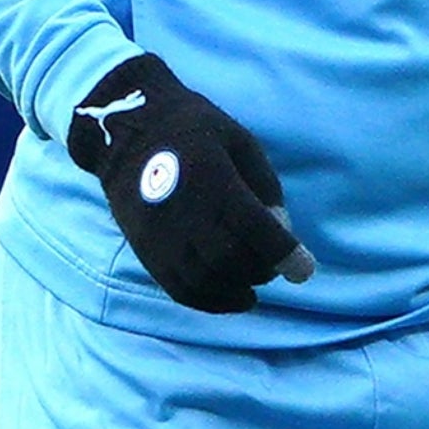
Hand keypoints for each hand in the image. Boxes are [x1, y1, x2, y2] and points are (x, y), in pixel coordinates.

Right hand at [67, 52, 313, 312]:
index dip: (283, 253)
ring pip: (205, 280)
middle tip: (272, 264)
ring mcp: (160, 234)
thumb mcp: (239, 140)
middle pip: (230, 259)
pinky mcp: (145, 249)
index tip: (303, 269)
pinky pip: (179, 288)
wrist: (124, 127)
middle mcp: (184, 211)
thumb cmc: (192, 128)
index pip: (253, 227)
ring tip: (252, 284)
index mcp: (211, 177)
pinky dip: (209, 300)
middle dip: (261, 269)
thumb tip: (281, 226)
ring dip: (237, 289)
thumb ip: (263, 184)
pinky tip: (228, 294)